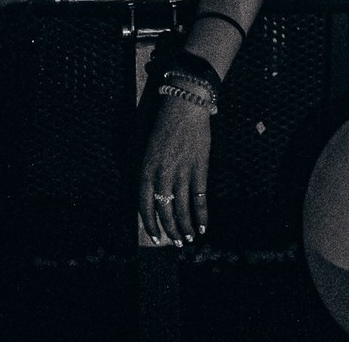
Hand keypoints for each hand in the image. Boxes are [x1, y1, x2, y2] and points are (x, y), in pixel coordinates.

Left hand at [140, 97, 212, 244]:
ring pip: (182, 209)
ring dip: (186, 227)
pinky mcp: (199, 169)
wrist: (185, 106)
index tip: (156, 238)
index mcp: (146, 169)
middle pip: (164, 210)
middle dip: (170, 230)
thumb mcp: (148, 149)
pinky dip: (202, 215)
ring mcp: (181, 173)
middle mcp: (162, 174)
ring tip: (189, 238)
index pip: (144, 205)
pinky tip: (204, 226)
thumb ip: (149, 173)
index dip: (150, 224)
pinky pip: (200, 198)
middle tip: (176, 242)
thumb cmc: (165, 126)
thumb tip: (154, 198)